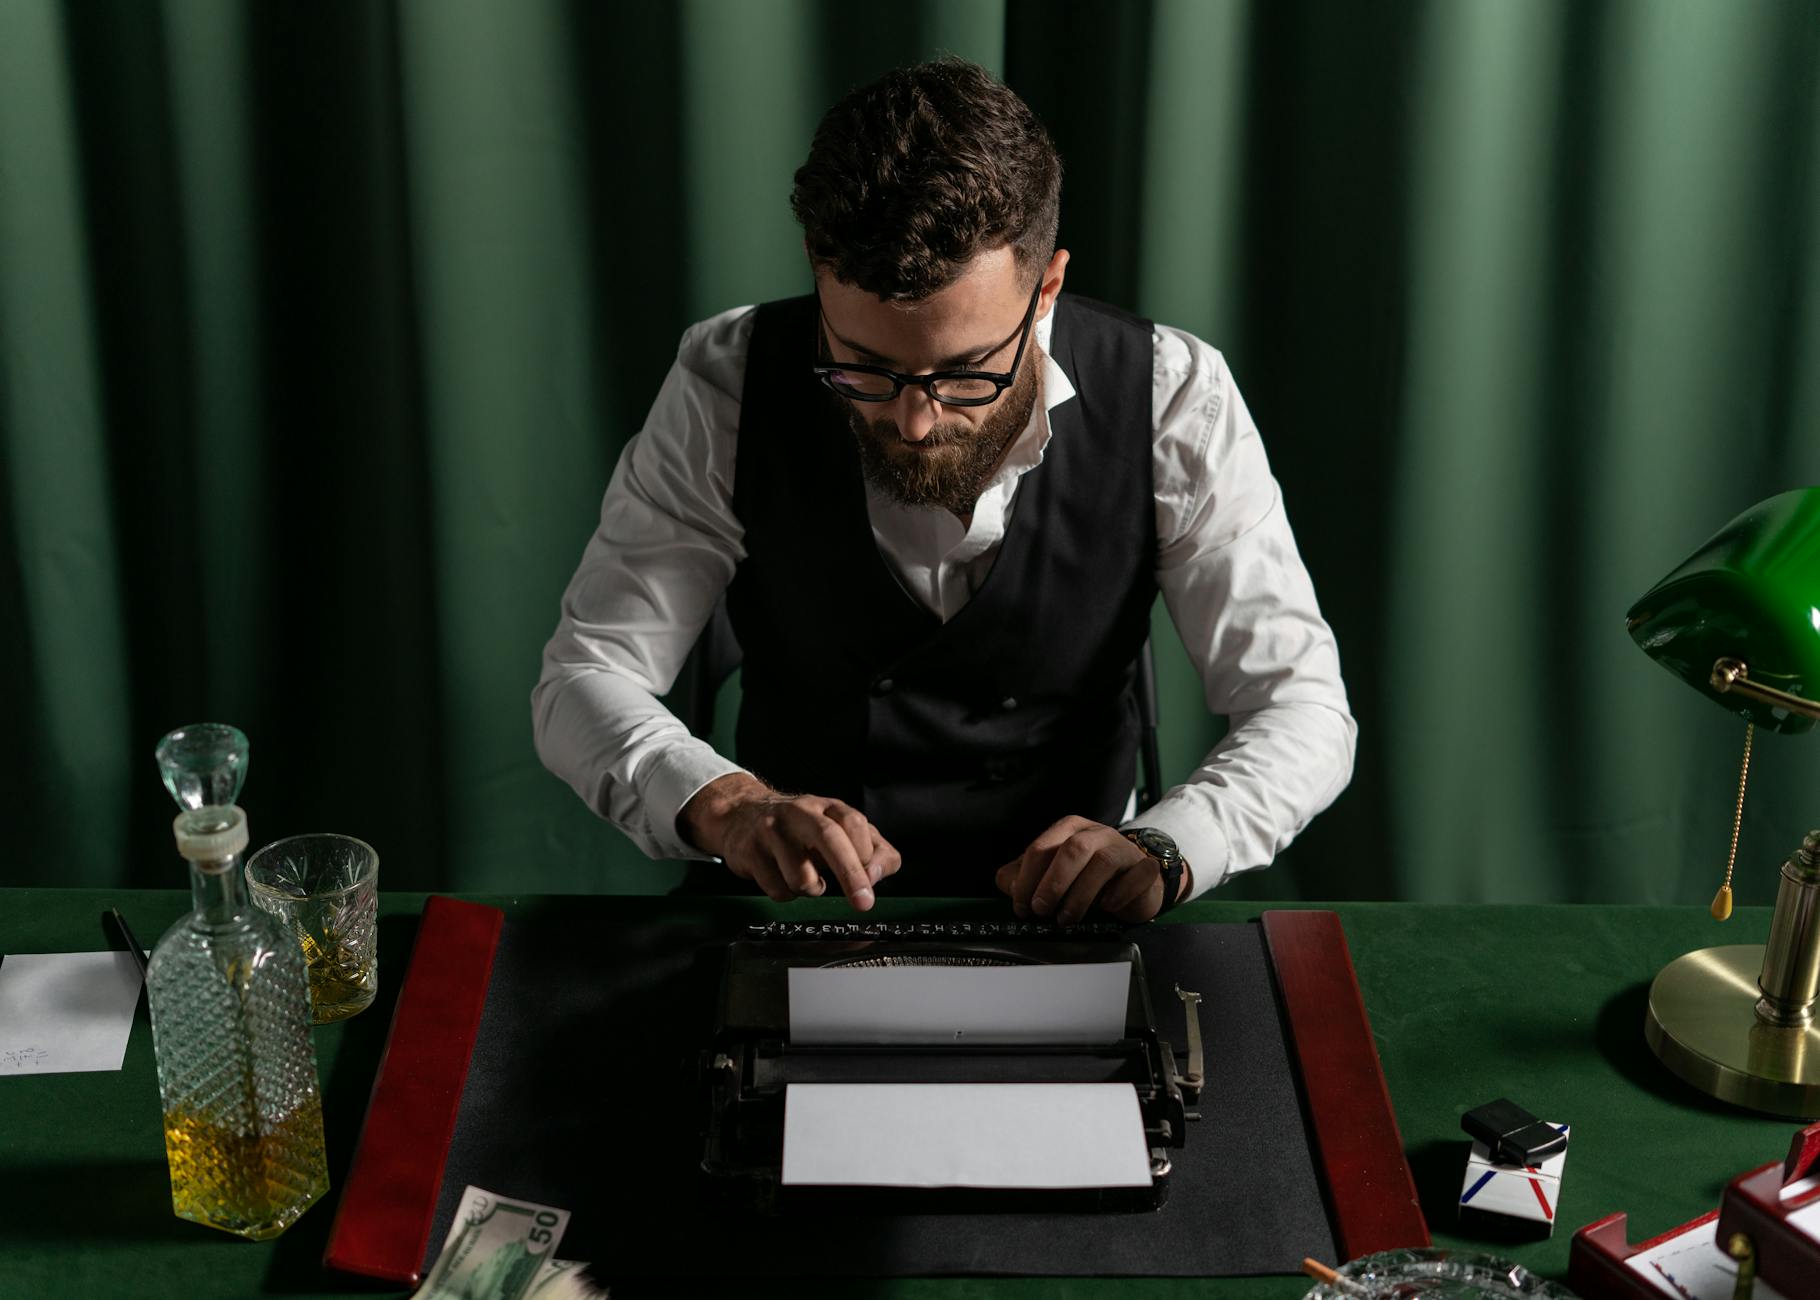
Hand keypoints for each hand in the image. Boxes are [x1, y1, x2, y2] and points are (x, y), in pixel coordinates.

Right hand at [678, 773, 900, 909]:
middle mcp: (800, 813)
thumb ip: (872, 851)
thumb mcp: (840, 831)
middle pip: (830, 838)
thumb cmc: (800, 829)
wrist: (742, 814)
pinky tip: (782, 876)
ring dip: (811, 889)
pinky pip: (778, 890)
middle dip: (850, 874)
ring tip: (805, 875)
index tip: (871, 878)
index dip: (866, 853)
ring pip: (802, 877)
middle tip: (864, 902)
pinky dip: (786, 893)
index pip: (854, 824)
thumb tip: (875, 876)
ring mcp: (772, 831)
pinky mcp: (750, 852)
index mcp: (827, 807)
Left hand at [994, 815, 1189, 923]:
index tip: (1022, 906)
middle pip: (1073, 848)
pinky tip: (1107, 907)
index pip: (1041, 848)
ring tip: (1068, 918)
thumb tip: (1011, 887)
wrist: (1135, 883)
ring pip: (1103, 862)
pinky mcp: (1145, 867)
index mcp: (1069, 830)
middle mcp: (1096, 833)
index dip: (1027, 879)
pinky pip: (1136, 876)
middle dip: (1052, 882)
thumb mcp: (1052, 875)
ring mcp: (1123, 848)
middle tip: (1041, 910)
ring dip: (1081, 895)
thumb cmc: (1088, 878)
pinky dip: (1119, 894)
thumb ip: (1024, 878)